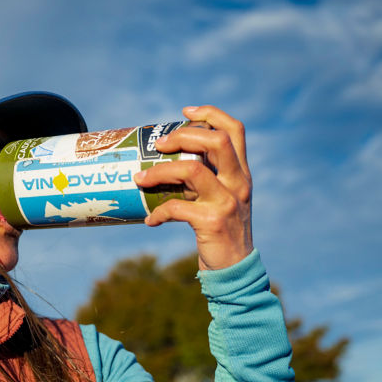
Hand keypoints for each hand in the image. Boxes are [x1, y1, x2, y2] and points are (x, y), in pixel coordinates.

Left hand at [134, 105, 252, 270]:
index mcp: (241, 173)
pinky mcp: (212, 222)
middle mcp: (239, 183)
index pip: (235, 130)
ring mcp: (227, 202)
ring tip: (140, 180)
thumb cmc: (219, 232)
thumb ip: (205, 180)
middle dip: (183, 136)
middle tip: (159, 145)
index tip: (185, 112)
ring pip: (192, 170)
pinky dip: (158, 212)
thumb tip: (164, 164)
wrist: (234, 269)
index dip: (211, 114)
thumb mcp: (220, 200)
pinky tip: (150, 220)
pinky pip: (177, 208)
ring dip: (160, 171)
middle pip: (216, 141)